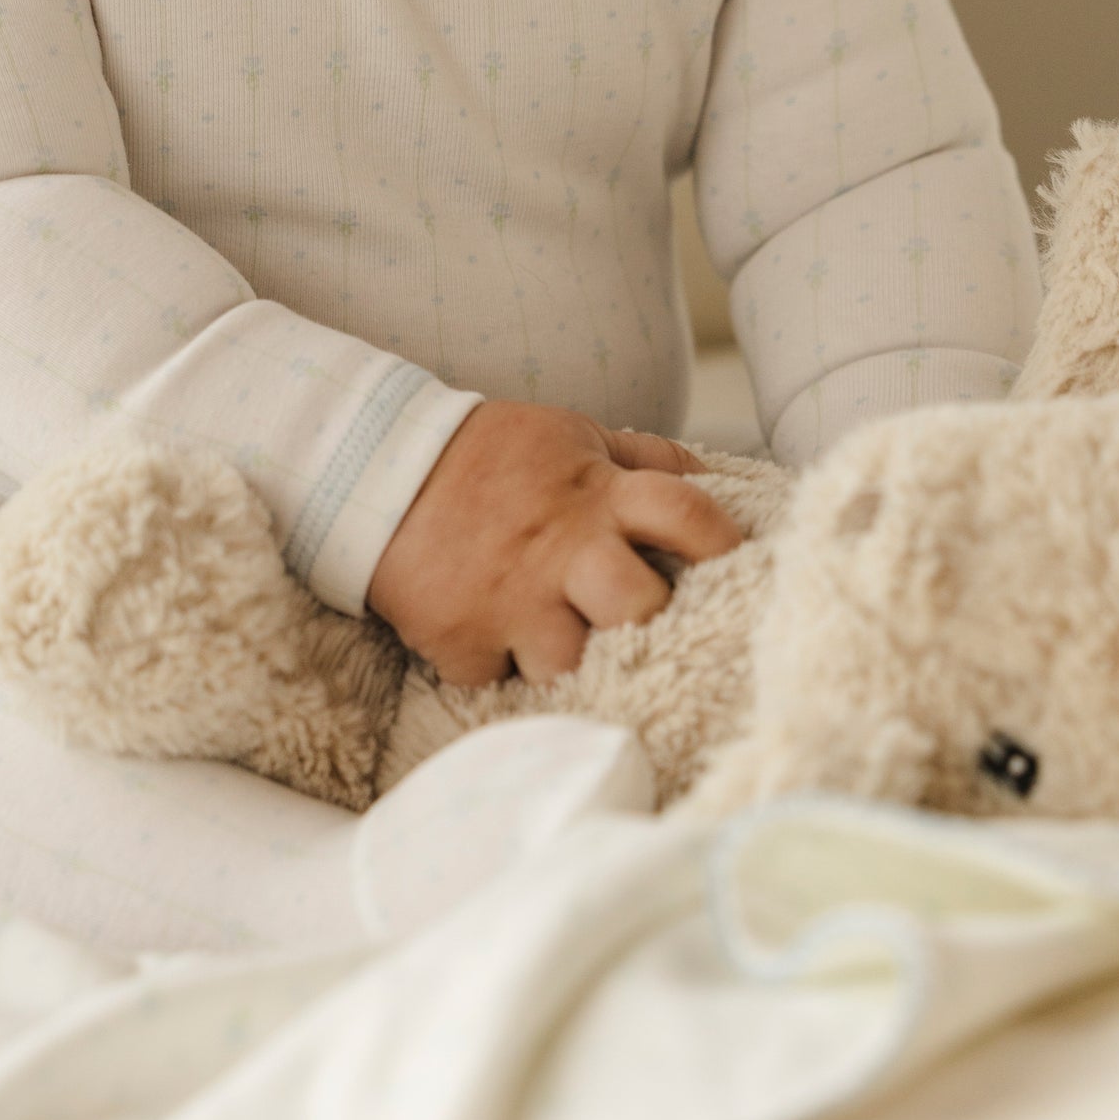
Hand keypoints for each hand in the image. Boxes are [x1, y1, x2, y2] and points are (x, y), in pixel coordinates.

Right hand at [364, 400, 742, 686]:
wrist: (379, 472)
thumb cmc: (491, 457)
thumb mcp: (570, 435)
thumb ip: (640, 458)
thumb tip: (709, 475)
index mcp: (596, 494)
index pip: (686, 515)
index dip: (723, 544)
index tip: (739, 569)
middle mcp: (561, 550)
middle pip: (639, 607)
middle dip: (651, 624)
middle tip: (642, 629)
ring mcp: (510, 601)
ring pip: (574, 665)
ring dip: (574, 662)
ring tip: (564, 648)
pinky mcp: (463, 642)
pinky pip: (502, 684)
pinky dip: (504, 674)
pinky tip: (498, 649)